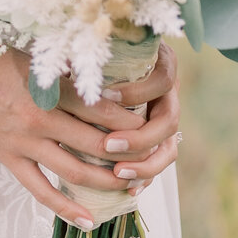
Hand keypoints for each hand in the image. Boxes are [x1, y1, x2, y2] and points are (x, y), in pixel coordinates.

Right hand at [0, 35, 164, 225]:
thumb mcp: (31, 52)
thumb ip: (64, 67)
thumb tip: (98, 72)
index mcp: (49, 86)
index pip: (102, 107)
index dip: (130, 118)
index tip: (150, 120)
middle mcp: (42, 117)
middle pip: (96, 142)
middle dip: (127, 153)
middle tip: (150, 159)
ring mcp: (24, 142)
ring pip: (75, 171)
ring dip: (106, 182)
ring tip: (131, 189)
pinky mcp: (8, 157)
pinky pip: (40, 190)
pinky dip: (65, 207)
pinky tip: (87, 220)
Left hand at [56, 41, 180, 190]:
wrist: (105, 67)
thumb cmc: (94, 51)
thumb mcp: (94, 48)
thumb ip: (89, 53)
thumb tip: (68, 57)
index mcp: (161, 63)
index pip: (162, 79)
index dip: (138, 91)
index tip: (107, 97)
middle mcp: (168, 92)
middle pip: (170, 120)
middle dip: (140, 138)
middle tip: (109, 145)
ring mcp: (165, 118)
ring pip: (169, 148)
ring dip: (146, 164)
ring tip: (119, 174)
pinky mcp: (158, 141)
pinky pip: (158, 164)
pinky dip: (145, 177)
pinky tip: (129, 190)